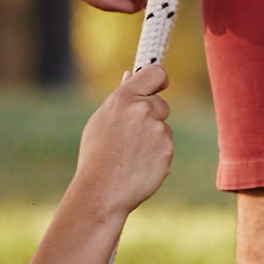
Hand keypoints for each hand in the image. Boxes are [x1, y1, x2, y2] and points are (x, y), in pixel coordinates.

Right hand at [72, 67, 173, 219]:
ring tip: (131, 155)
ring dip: (154, 138)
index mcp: (125, 98)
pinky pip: (166, 147)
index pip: (156, 73)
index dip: (159, 80)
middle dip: (153, 116)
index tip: (158, 87)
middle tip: (132, 137)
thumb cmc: (96, 155)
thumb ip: (121, 98)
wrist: (102, 191)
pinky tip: (139, 165)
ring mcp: (158, 130)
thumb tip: (131, 75)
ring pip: (164, 128)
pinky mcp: (167, 150)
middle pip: (161, 104)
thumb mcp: (101, 120)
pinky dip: (157, 155)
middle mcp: (144, 109)